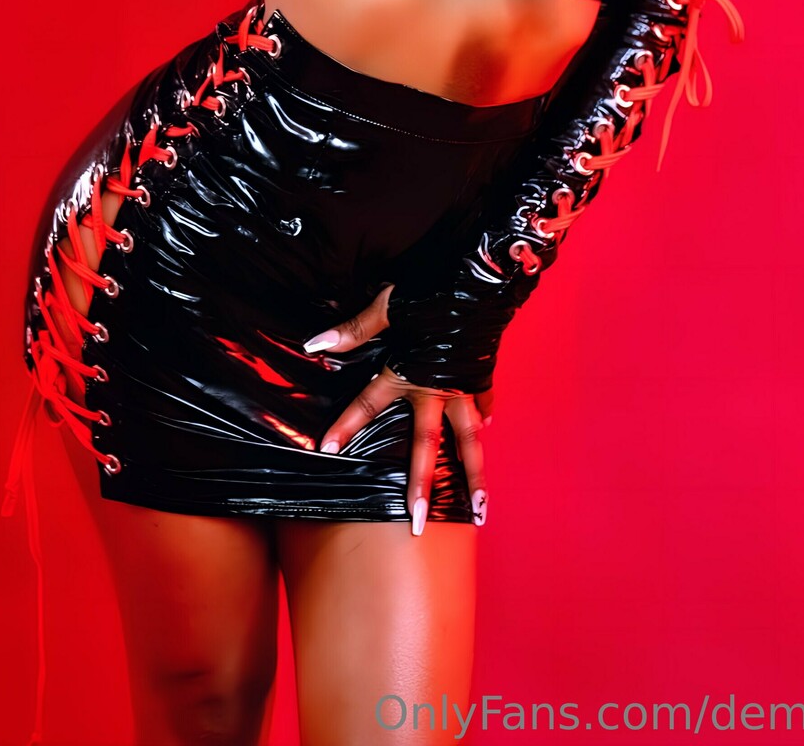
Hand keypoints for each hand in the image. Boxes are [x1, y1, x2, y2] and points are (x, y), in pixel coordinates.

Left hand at [304, 281, 493, 534]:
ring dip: (472, 475)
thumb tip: (316, 342)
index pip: (368, 405)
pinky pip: (483, 403)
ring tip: (479, 509)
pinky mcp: (481, 375)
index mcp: (405, 373)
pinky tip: (487, 429)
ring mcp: (462, 387)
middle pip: (424, 445)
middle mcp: (434, 389)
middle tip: (417, 523)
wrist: (478, 281)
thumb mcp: (385, 306)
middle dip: (420, 485)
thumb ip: (354, 330)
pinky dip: (484, 417)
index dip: (346, 426)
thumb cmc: (429, 290)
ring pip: (468, 440)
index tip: (327, 449)